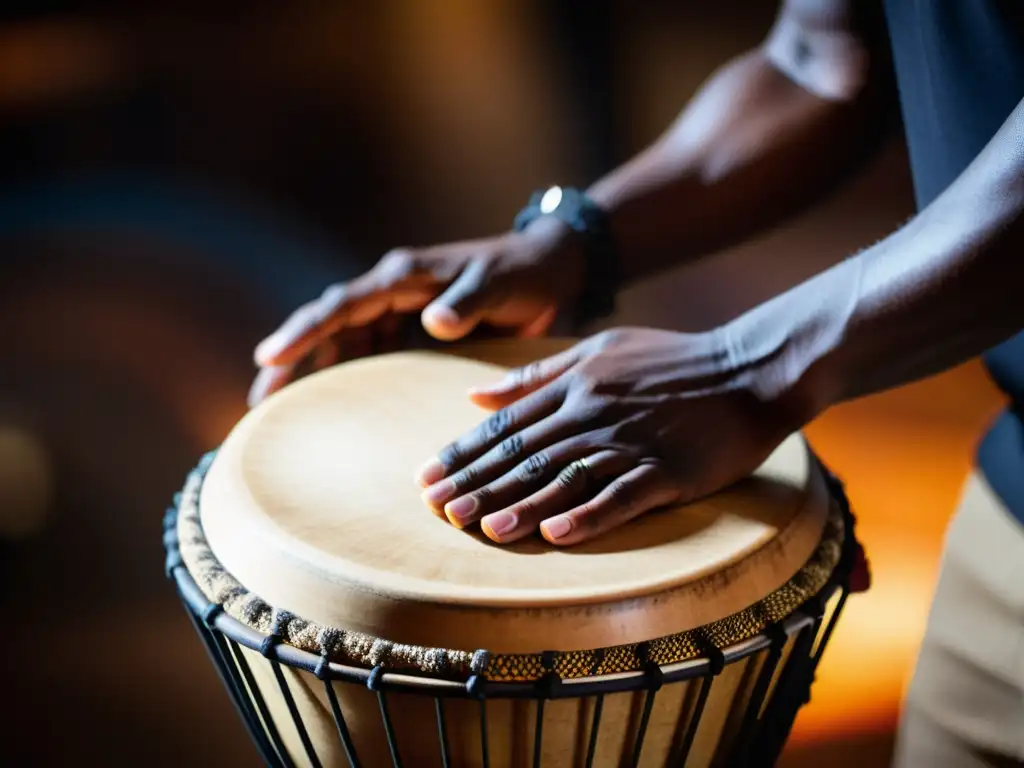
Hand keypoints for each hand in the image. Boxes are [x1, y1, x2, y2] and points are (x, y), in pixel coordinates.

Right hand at [249, 220, 583, 405]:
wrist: (552, 271)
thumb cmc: (523, 273)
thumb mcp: (497, 283)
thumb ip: (467, 301)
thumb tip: (432, 322)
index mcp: (403, 276)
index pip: (343, 304)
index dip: (305, 331)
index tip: (270, 356)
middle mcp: (392, 292)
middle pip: (329, 325)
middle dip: (293, 357)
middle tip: (258, 400)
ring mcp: (401, 312)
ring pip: (344, 342)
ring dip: (314, 372)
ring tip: (279, 410)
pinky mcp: (414, 332)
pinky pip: (372, 354)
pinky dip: (350, 377)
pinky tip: (334, 406)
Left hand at [416, 326, 809, 545]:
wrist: (748, 369)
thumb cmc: (671, 361)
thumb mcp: (598, 351)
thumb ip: (536, 377)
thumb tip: (475, 395)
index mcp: (574, 386)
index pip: (506, 425)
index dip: (463, 453)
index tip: (426, 479)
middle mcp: (593, 413)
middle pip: (524, 454)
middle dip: (477, 483)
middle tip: (437, 510)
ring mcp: (630, 442)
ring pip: (564, 476)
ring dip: (521, 503)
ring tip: (481, 528)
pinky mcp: (668, 470)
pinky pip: (623, 496)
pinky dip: (590, 516)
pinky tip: (558, 536)